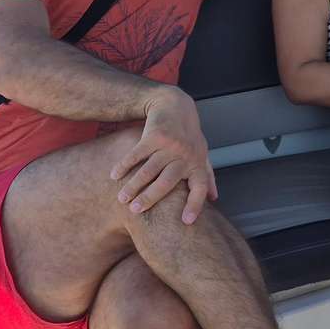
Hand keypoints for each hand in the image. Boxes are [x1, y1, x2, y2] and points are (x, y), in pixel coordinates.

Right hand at [111, 87, 215, 224]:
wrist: (175, 106)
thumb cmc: (190, 135)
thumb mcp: (202, 153)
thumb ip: (208, 176)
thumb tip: (215, 198)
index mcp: (197, 164)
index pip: (199, 188)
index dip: (195, 205)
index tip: (187, 222)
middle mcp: (184, 156)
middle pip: (166, 182)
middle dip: (149, 198)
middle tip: (135, 211)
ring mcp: (169, 146)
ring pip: (148, 170)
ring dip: (133, 185)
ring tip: (121, 198)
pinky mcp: (153, 136)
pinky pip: (136, 154)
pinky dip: (124, 165)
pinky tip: (114, 175)